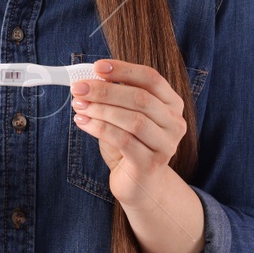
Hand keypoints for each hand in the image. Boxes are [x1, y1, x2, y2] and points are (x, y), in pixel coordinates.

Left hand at [71, 59, 186, 204]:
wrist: (139, 185)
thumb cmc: (131, 145)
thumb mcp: (125, 116)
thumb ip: (116, 97)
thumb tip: (89, 79)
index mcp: (172, 104)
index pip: (151, 79)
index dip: (124, 70)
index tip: (98, 67)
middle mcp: (174, 123)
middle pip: (141, 99)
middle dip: (106, 91)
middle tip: (80, 88)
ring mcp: (165, 145)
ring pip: (133, 120)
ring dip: (101, 109)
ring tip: (79, 105)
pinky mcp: (150, 164)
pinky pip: (123, 140)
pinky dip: (100, 128)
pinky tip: (83, 122)